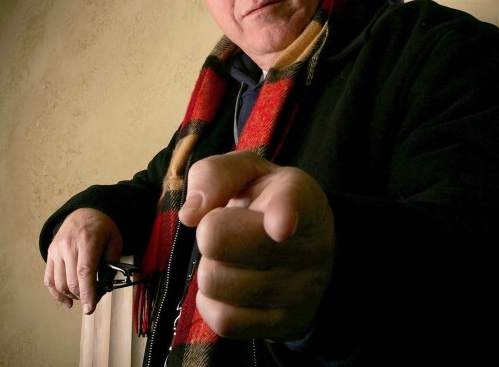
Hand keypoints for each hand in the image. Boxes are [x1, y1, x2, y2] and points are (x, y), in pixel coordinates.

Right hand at [43, 207, 122, 313]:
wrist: (87, 210)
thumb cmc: (104, 227)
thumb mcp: (115, 242)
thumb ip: (110, 265)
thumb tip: (103, 288)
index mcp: (87, 241)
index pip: (84, 273)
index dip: (87, 293)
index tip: (89, 308)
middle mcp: (68, 245)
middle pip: (71, 281)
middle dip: (82, 296)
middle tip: (93, 299)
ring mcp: (56, 249)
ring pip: (59, 282)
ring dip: (71, 295)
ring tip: (82, 297)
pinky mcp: (50, 252)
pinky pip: (49, 279)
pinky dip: (56, 293)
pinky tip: (66, 301)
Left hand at [179, 151, 334, 341]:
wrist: (308, 245)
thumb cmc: (267, 201)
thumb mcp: (246, 172)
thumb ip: (215, 175)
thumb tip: (190, 214)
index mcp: (297, 195)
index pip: (289, 204)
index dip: (282, 213)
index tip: (279, 226)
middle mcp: (306, 245)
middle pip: (217, 241)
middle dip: (208, 233)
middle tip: (227, 230)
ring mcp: (300, 291)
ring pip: (213, 282)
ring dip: (211, 269)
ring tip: (235, 259)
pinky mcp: (285, 324)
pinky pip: (222, 320)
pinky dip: (214, 303)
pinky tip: (233, 287)